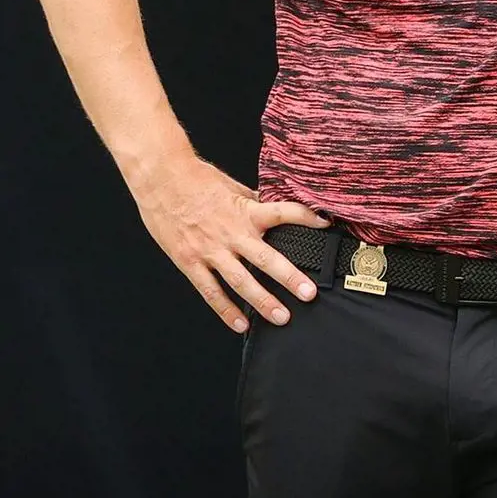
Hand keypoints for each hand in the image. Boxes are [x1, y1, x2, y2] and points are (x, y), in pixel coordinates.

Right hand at [132, 155, 330, 331]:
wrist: (162, 180)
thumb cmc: (197, 179)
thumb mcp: (233, 187)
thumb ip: (253, 203)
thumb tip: (272, 207)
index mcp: (245, 211)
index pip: (283, 213)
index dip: (306, 217)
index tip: (326, 224)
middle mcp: (232, 233)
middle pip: (266, 259)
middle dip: (289, 278)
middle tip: (309, 293)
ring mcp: (211, 250)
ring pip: (241, 281)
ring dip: (262, 301)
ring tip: (281, 317)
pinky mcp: (190, 262)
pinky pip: (211, 291)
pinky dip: (225, 310)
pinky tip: (240, 324)